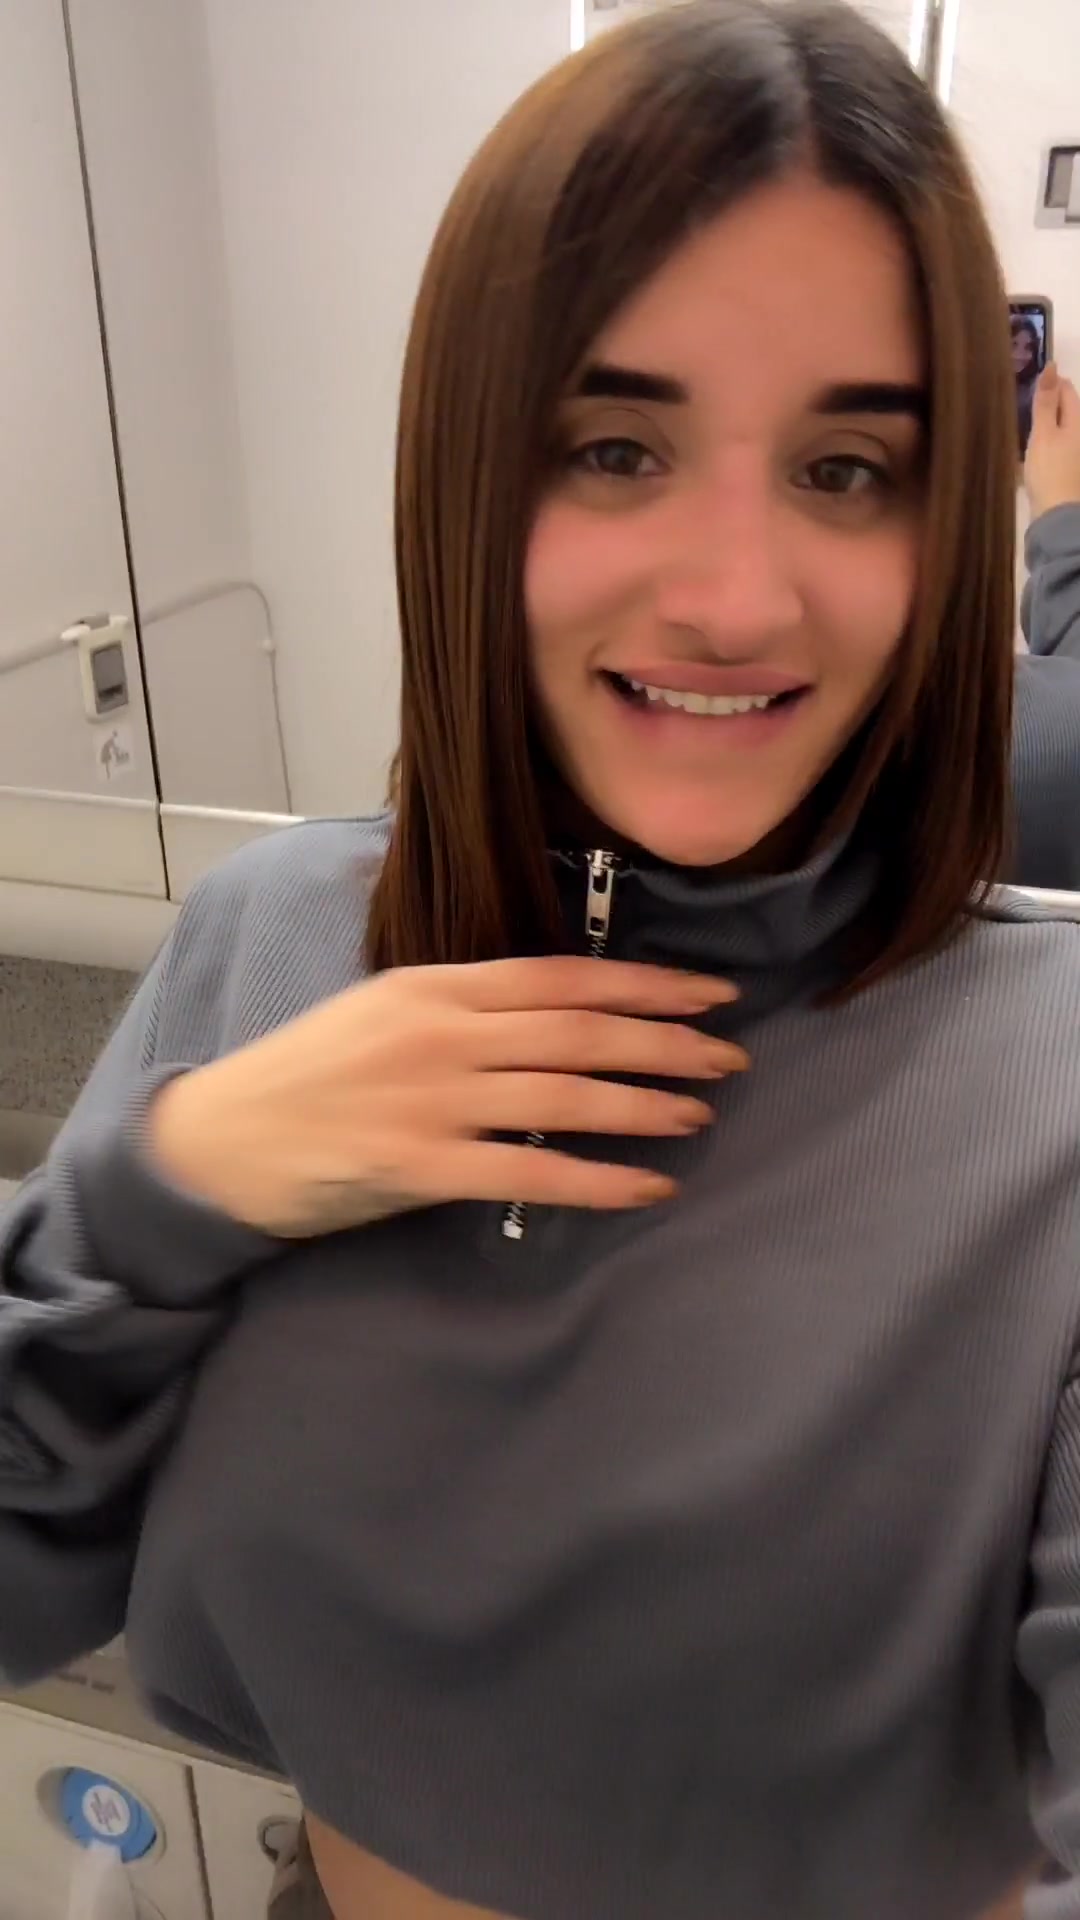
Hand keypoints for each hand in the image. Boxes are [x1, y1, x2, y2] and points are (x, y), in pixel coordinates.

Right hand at [149, 957, 744, 1236]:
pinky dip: (598, 1180)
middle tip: (731, 1056)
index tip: (709, 994)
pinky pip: (530, 1173)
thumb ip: (463, 1008)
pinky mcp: (419, 1165)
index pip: (562, 976)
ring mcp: (430, 1099)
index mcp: (435, 986)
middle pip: (578, 1031)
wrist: (222, 1138)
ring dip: (644, 1104)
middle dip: (665, 1043)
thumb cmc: (308, 1073)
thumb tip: (558, 1015)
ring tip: (700, 1113)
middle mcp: (440, 1033)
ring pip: (564, 1096)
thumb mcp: (382, 1011)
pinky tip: (650, 1187)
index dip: (644, 985)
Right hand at [1025, 364, 1079, 518]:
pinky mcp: (1067, 471)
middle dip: (1050, 404)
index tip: (1032, 380)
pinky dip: (1045, 445)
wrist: (1057, 517)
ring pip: (1061, 430)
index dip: (1052, 383)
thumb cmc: (1050, 471)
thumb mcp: (1044, 433)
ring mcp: (1074, 454)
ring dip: (1046, 425)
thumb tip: (1052, 366)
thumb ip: (1046, 402)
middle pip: (1066, 411)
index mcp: (1078, 421)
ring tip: (1026, 424)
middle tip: (1026, 400)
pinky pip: (1056, 449)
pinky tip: (1032, 451)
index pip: (1067, 391)